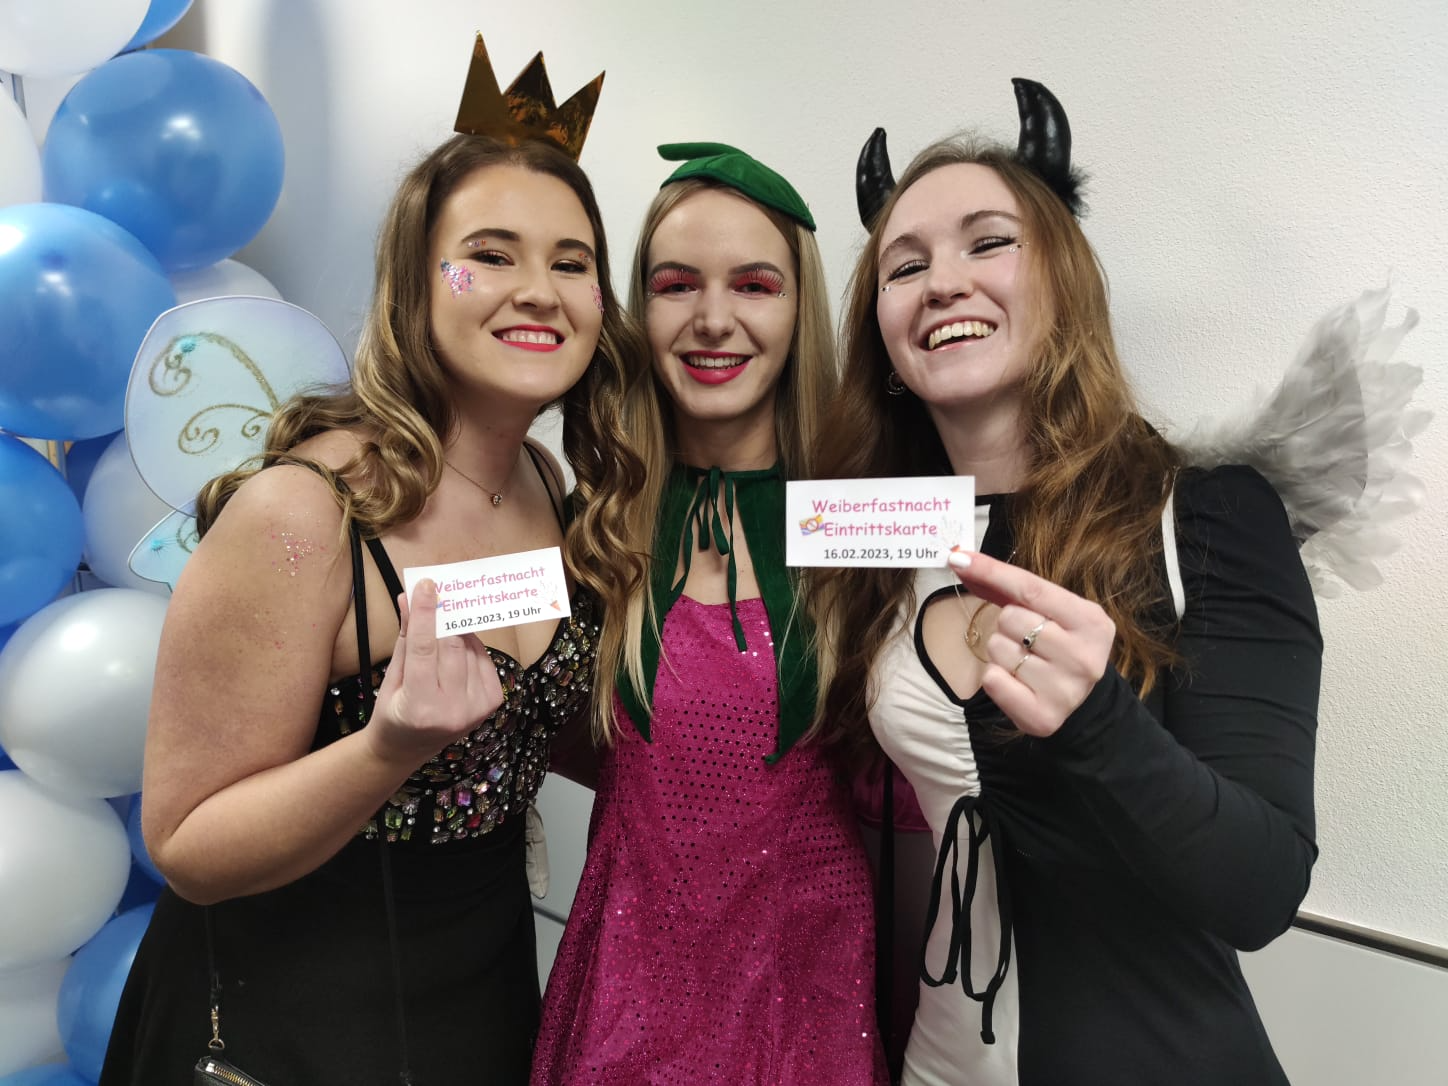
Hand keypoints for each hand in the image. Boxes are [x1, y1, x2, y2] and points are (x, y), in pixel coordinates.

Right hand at [365, 579, 505, 766]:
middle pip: (451, 646)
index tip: (426, 586)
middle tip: (436, 595)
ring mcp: (475, 709)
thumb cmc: (393, 712)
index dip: (425, 613)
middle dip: (443, 616)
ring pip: (469, 649)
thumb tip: (409, 598)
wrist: (406, 750)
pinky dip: (470, 647)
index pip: (424, 648)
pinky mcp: (490, 703)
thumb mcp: (391, 677)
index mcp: (420, 706)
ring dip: (455, 632)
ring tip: (440, 632)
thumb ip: (405, 638)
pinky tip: (455, 651)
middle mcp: (452, 709)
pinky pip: (483, 659)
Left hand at [948, 551, 1113, 737]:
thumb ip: (1006, 586)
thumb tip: (960, 558)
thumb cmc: (1057, 646)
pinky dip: (995, 678)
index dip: (992, 571)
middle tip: (1026, 640)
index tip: (958, 557)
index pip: (1032, 588)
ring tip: (1024, 662)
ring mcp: (1066, 690)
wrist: (1080, 702)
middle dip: (1007, 625)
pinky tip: (1017, 683)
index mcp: (1091, 622)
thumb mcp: (1047, 612)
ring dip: (1000, 653)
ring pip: (998, 649)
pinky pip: (993, 681)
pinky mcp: (1044, 717)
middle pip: (1011, 618)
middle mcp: (1084, 656)